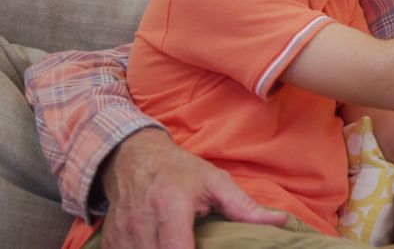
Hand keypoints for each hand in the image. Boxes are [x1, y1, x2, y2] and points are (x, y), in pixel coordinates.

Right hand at [100, 129, 285, 248]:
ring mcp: (122, 234)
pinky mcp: (110, 241)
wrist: (132, 157)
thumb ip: (244, 207)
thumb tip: (280, 222)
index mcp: (170, 207)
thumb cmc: (179, 170)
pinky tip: (159, 247)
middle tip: (198, 246)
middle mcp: (141, 223)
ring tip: (181, 245)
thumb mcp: (215, 182)